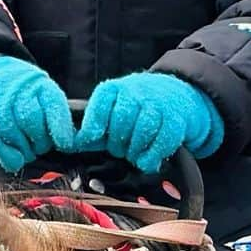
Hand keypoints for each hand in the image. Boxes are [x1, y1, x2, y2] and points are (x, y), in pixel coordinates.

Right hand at [0, 55, 75, 173]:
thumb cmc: (18, 91)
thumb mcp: (40, 91)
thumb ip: (54, 114)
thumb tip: (68, 142)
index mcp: (38, 84)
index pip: (53, 106)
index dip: (61, 129)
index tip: (65, 145)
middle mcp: (16, 91)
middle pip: (33, 123)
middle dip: (40, 143)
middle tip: (39, 147)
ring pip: (14, 135)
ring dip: (24, 151)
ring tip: (26, 151)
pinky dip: (7, 156)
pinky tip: (14, 159)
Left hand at [74, 72, 223, 174]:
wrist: (176, 94)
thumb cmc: (137, 107)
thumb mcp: (113, 110)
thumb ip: (95, 128)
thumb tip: (74, 144)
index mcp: (115, 89)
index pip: (100, 105)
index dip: (92, 127)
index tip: (89, 140)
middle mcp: (136, 92)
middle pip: (122, 120)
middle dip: (117, 142)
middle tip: (119, 149)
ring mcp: (158, 104)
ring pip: (143, 129)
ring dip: (135, 150)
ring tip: (133, 154)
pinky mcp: (176, 118)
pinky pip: (164, 139)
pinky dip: (153, 155)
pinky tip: (147, 161)